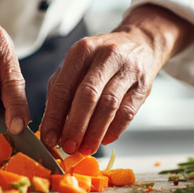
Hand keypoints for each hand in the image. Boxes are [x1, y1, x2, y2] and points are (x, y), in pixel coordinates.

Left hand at [40, 4, 193, 154]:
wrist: (141, 43)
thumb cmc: (102, 58)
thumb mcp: (78, 63)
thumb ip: (62, 89)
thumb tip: (51, 123)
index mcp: (82, 51)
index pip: (64, 87)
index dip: (55, 116)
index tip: (49, 138)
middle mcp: (105, 57)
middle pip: (87, 96)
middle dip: (76, 125)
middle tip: (68, 147)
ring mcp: (127, 70)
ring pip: (109, 105)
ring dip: (95, 131)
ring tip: (86, 149)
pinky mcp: (144, 85)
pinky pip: (128, 112)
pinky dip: (115, 129)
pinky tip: (105, 140)